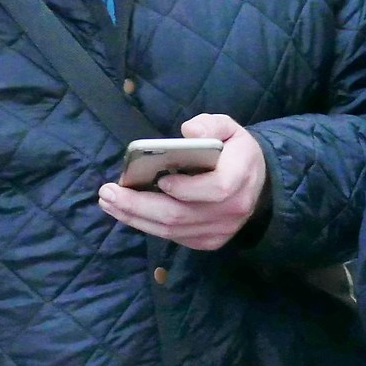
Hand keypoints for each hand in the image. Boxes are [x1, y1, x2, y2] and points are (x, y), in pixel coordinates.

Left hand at [97, 115, 266, 250]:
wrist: (257, 183)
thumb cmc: (235, 152)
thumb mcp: (228, 127)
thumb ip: (210, 125)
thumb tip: (189, 132)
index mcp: (241, 176)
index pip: (216, 189)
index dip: (186, 188)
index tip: (159, 179)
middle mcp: (233, 209)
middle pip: (181, 215)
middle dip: (139, 205)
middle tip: (108, 193)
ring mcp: (221, 230)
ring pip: (172, 230)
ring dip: (136, 218)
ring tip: (110, 203)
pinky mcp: (210, 241)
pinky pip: (174, 237)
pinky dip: (148, 226)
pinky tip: (129, 213)